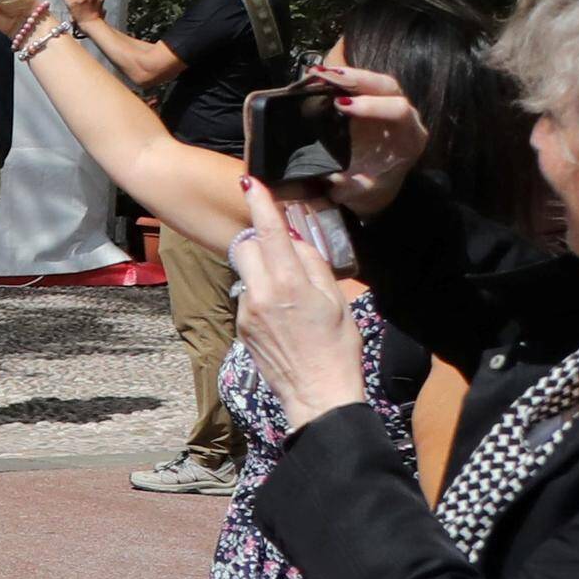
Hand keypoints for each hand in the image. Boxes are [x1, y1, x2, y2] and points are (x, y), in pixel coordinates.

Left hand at [232, 204, 371, 431]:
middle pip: (246, 246)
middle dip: (260, 241)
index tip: (251, 183)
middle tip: (284, 252)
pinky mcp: (241, 327)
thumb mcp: (336, 301)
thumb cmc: (338, 349)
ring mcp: (246, 311)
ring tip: (290, 296)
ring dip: (262, 270)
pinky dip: (261, 295)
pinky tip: (283, 316)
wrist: (317, 395)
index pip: (270, 232)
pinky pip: (247, 296)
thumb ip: (314, 265)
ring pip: (246, 272)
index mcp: (289, 283)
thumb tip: (297, 241)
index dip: (260, 204)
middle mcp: (261, 293)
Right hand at [306, 58, 428, 216]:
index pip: (399, 111)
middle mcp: (406, 118)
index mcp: (409, 139)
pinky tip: (320, 76)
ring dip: (348, 74)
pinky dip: (341, 78)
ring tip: (319, 73)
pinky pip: (362, 84)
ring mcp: (390, 106)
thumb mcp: (361, 193)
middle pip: (388, 87)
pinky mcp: (374, 102)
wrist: (374, 187)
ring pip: (375, 81)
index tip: (342, 106)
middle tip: (327, 77)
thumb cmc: (370, 188)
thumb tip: (333, 176)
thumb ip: (351, 186)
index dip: (372, 106)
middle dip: (358, 79)